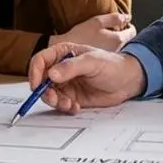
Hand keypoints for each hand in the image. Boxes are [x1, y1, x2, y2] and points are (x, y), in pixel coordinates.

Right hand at [25, 42, 145, 113]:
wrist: (128, 81)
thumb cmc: (112, 65)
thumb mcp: (92, 62)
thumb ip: (71, 67)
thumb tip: (51, 74)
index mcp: (63, 54)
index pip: (40, 61)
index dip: (34, 73)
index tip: (37, 86)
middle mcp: (61, 68)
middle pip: (41, 81)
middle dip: (45, 92)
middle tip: (55, 99)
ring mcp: (66, 83)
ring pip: (49, 95)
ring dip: (55, 102)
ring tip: (69, 104)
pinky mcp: (72, 96)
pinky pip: (60, 104)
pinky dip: (64, 108)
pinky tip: (75, 107)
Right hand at [54, 12, 134, 51]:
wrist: (63, 53)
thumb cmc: (80, 37)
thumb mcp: (97, 22)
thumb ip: (114, 19)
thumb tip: (127, 17)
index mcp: (118, 40)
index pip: (131, 31)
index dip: (128, 25)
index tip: (123, 23)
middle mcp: (117, 51)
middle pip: (125, 41)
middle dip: (120, 35)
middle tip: (111, 31)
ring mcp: (108, 59)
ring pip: (116, 48)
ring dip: (111, 43)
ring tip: (101, 39)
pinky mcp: (99, 65)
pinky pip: (106, 56)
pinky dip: (103, 52)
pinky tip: (94, 49)